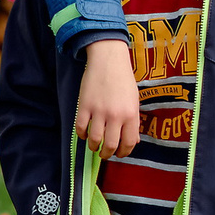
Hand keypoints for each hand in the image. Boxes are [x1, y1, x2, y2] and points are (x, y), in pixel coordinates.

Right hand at [75, 39, 140, 158]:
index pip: (129, 142)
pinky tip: (84, 133)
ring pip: (94, 139)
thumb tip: (134, 141)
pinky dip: (81, 135)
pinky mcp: (84, 106)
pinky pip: (80, 128)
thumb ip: (134, 121)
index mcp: (131, 114)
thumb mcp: (134, 100)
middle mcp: (115, 115)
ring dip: (93, 147)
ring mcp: (99, 111)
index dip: (124, 152)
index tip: (119, 154)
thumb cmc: (123, 79)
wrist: (108, 60)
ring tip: (94, 146)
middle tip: (104, 153)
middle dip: (107, 153)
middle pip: (110, 145)